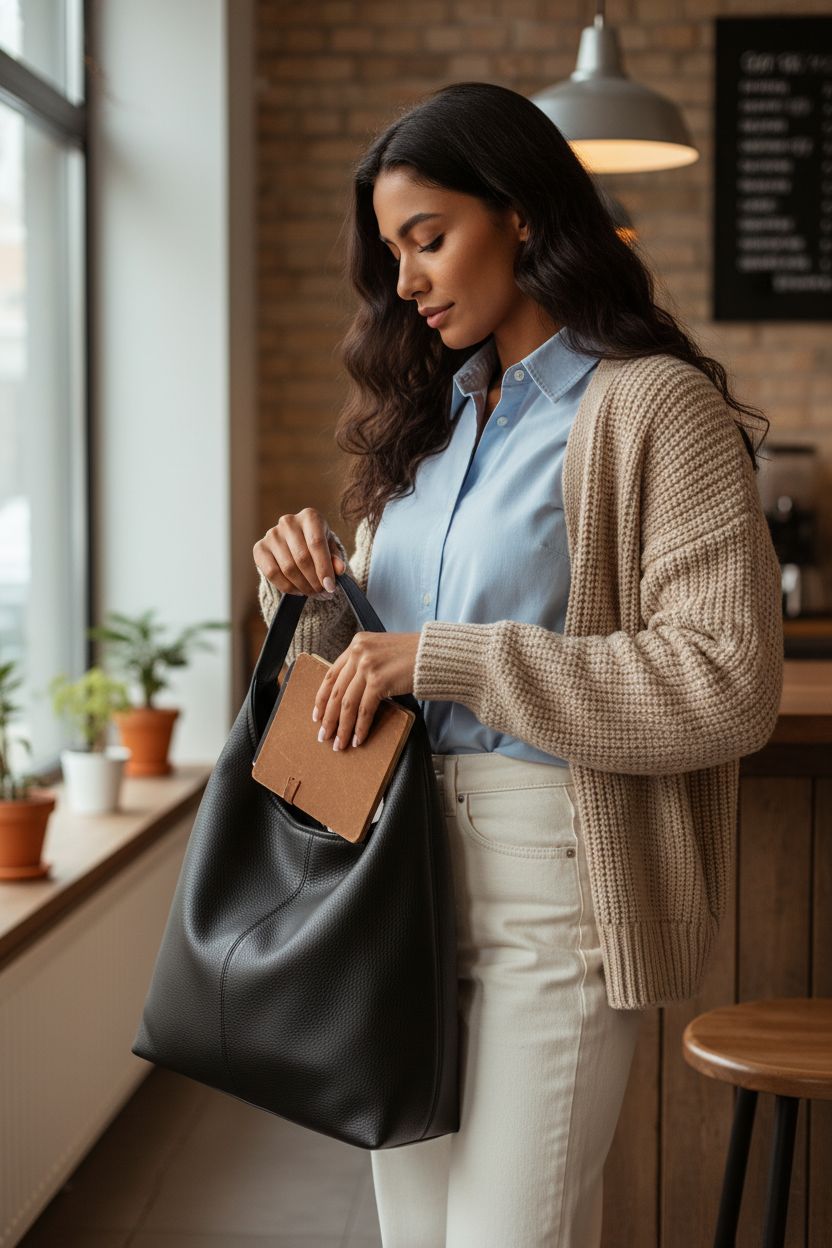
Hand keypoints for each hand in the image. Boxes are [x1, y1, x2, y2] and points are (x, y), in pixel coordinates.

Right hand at [253, 507, 345, 598]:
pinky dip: (287, 587)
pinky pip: (272, 573)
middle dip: (314, 580)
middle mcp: (288, 522)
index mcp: (310, 517)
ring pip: (288, 568)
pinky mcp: (260, 548)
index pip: (317, 543)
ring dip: (303, 586)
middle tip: (323, 593)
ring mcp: (272, 534)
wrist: (295, 544)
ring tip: (313, 593)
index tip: (330, 587)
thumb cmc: (317, 545)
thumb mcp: (330, 549)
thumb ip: (335, 558)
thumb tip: (339, 569)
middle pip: (302, 558)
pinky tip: (299, 591)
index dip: (324, 568)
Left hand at [313, 631, 421, 749]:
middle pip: (337, 691)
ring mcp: (368, 666)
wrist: (435, 654)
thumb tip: (350, 693)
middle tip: (324, 736)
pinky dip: (360, 727)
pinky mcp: (379, 680)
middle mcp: (359, 652)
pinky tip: (358, 739)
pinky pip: (364, 710)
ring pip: (347, 704)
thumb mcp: (382, 651)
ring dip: (342, 728)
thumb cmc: (413, 655)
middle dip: (328, 718)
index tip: (317, 715)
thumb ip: (365, 663)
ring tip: (339, 744)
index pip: (331, 674)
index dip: (322, 698)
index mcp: (357, 644)